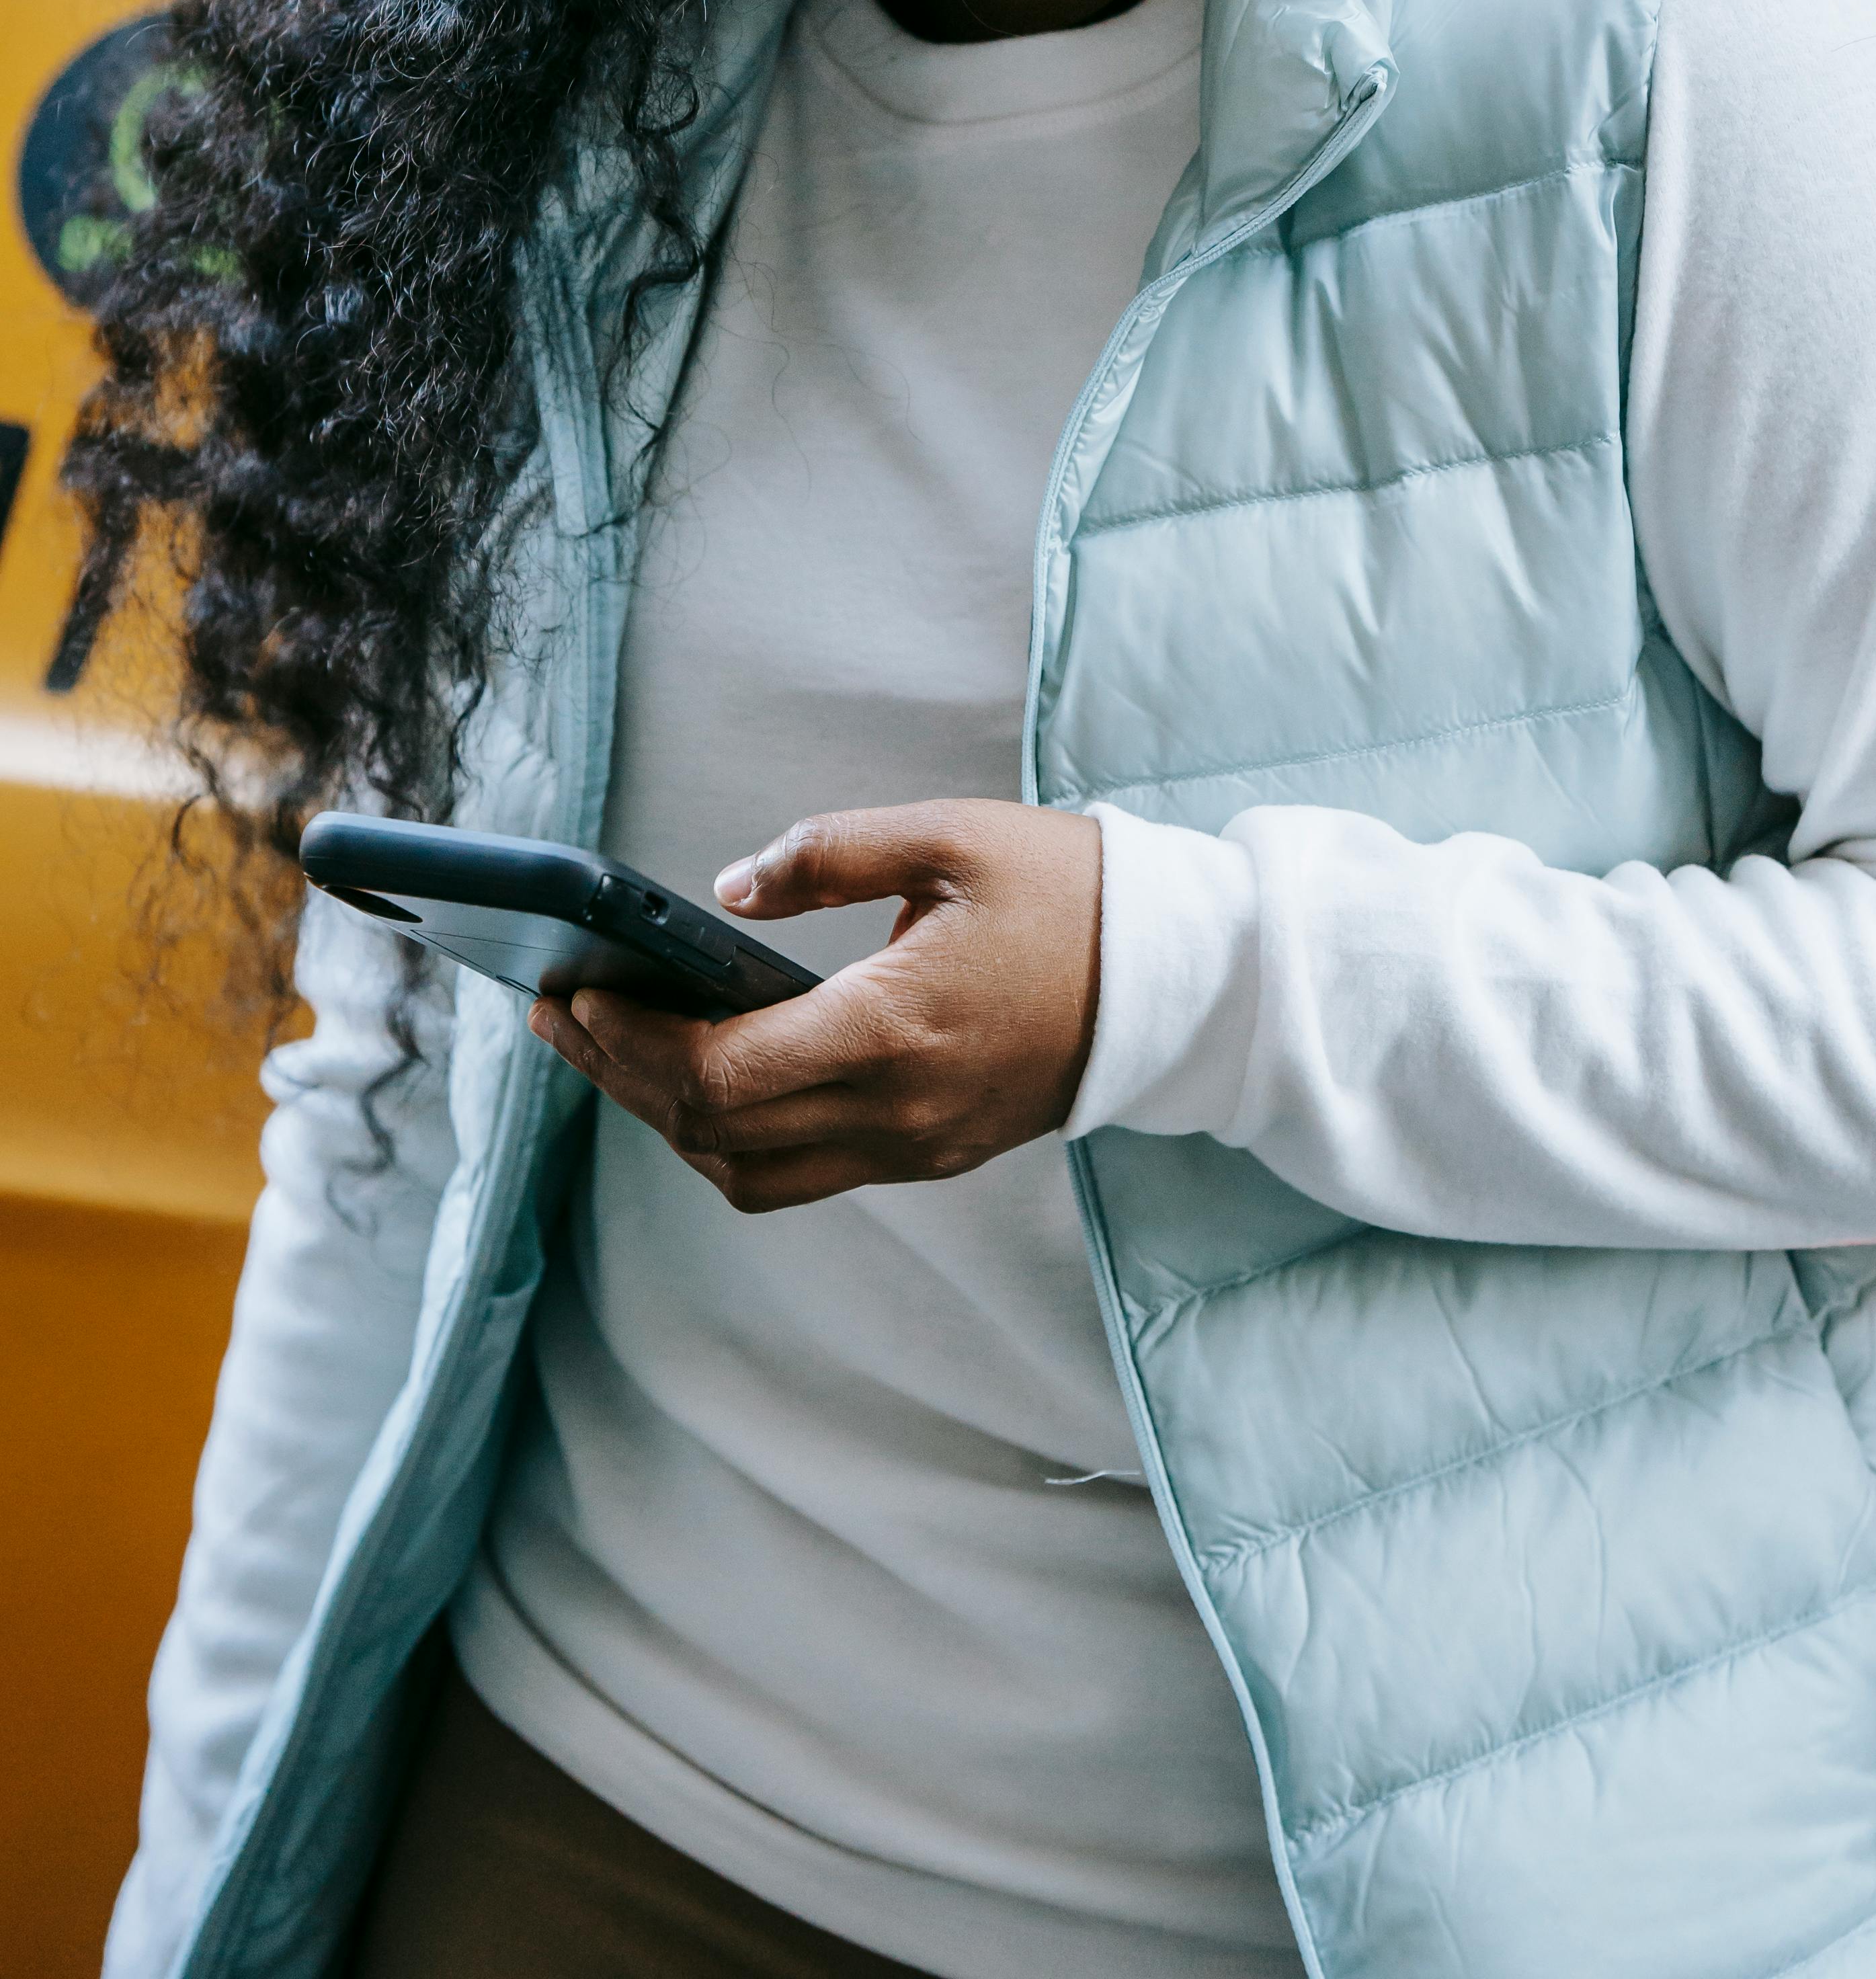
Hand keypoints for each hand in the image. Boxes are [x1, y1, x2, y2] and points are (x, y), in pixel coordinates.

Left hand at [528, 800, 1103, 1210]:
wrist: (1177, 978)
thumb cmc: (1067, 892)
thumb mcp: (950, 836)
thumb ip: (829, 853)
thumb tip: (725, 891)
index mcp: (894, 1028)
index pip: (721, 1075)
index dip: (632, 1044)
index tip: (579, 994)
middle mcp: (896, 1109)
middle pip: (713, 1133)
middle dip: (622, 1076)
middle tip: (564, 1015)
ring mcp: (913, 1145)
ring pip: (748, 1174)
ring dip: (669, 1120)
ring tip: (615, 1050)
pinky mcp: (929, 1153)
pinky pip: (800, 1174)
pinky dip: (732, 1140)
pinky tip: (705, 1078)